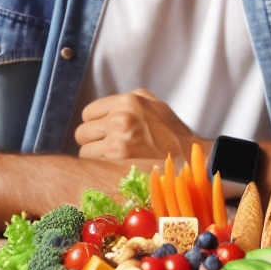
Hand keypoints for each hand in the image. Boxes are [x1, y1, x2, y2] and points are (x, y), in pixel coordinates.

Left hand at [73, 89, 207, 163]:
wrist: (189, 156)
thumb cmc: (171, 131)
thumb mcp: (152, 103)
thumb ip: (127, 101)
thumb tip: (103, 109)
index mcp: (127, 101)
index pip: (88, 113)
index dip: (94, 123)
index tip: (103, 131)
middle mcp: (120, 119)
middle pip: (81, 133)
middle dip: (91, 140)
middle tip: (106, 146)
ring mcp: (118, 143)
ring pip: (85, 152)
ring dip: (95, 157)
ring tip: (112, 159)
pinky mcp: (119, 164)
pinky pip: (94, 166)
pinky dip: (100, 169)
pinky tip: (115, 168)